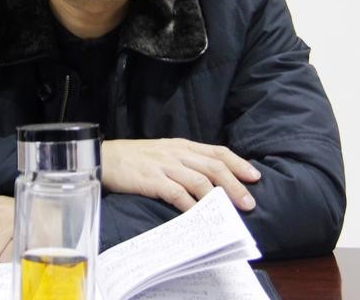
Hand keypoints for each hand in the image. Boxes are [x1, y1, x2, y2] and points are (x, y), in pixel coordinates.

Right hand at [101, 138, 260, 212]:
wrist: (104, 157)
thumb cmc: (135, 158)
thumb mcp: (163, 152)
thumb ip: (185, 161)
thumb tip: (210, 178)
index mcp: (182, 145)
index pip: (217, 151)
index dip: (238, 163)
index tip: (255, 176)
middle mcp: (176, 153)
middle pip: (214, 167)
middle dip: (235, 184)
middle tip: (249, 202)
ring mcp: (164, 166)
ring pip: (199, 180)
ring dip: (218, 196)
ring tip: (231, 211)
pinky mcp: (151, 180)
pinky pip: (176, 193)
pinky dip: (191, 204)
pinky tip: (200, 214)